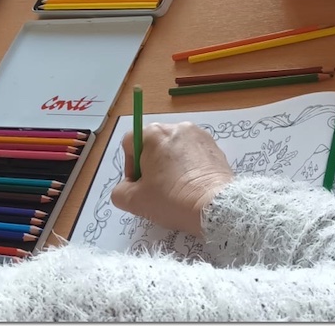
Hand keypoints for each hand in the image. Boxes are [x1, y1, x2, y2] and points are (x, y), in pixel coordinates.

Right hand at [111, 122, 233, 235]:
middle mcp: (176, 127)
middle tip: (156, 189)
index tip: (138, 185)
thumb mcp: (135, 201)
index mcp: (154, 134)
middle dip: (151, 165)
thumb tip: (127, 187)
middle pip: (153, 144)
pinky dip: (189, 167)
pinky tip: (192, 186)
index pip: (130, 143)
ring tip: (176, 189)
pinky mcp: (215, 147)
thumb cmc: (172, 199)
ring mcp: (198, 135)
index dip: (129, 166)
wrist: (214, 206)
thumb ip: (119, 191)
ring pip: (174, 149)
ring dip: (170, 165)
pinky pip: (194, 154)